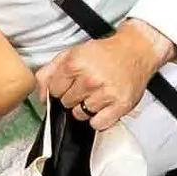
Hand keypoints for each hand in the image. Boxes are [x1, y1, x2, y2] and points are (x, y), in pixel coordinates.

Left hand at [38, 21, 171, 131]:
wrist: (135, 51)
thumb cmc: (105, 53)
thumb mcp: (72, 53)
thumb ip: (49, 72)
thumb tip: (41, 95)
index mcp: (75, 64)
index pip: (53, 91)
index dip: (61, 88)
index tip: (71, 82)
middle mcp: (90, 79)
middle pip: (66, 104)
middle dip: (73, 97)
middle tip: (87, 85)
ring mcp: (105, 93)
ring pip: (80, 115)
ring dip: (86, 108)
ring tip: (97, 93)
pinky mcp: (120, 105)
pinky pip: (98, 124)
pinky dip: (99, 118)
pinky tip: (103, 105)